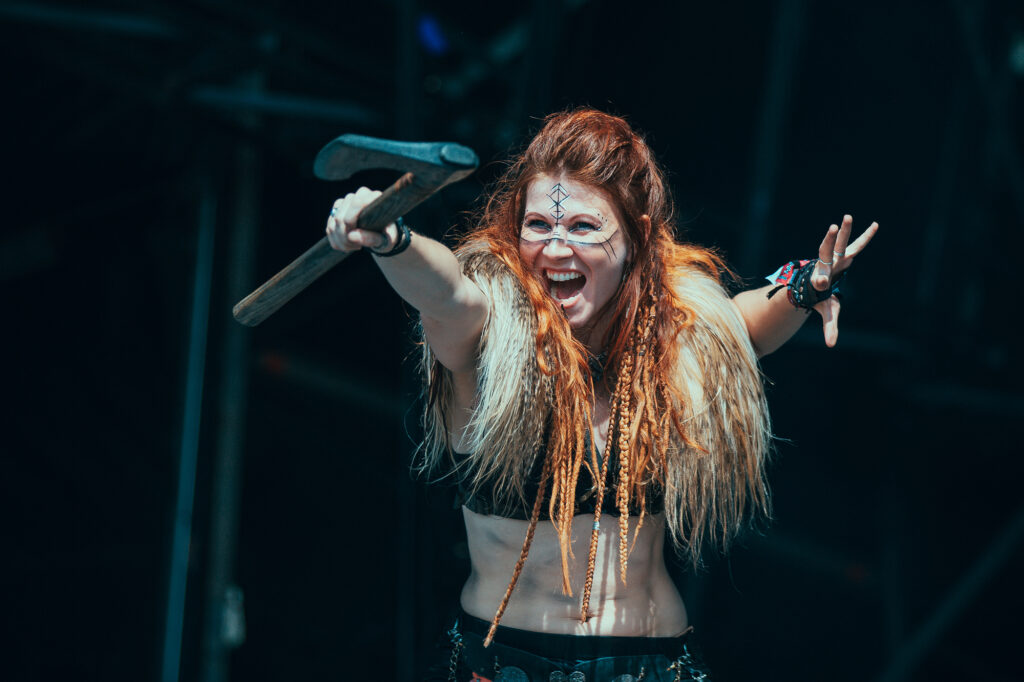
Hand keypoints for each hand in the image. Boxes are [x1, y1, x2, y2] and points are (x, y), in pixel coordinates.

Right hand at [325, 187, 399, 252]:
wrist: (382, 235)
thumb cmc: (388, 235)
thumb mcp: (386, 239)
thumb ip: (372, 238)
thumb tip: (351, 236)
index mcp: (373, 197)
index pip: (357, 203)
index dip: (352, 221)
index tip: (359, 239)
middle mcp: (356, 196)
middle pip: (341, 217)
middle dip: (346, 237)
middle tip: (359, 247)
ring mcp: (343, 203)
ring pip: (333, 224)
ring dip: (342, 242)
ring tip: (356, 246)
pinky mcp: (335, 212)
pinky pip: (329, 229)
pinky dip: (337, 242)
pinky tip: (349, 245)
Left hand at [810, 214, 878, 346]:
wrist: (813, 285)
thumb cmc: (820, 299)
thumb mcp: (826, 312)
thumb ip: (829, 326)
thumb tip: (831, 345)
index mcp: (821, 280)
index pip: (820, 279)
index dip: (821, 280)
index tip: (820, 282)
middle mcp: (827, 266)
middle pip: (827, 251)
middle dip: (830, 241)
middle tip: (833, 227)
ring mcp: (835, 259)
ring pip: (840, 243)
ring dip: (845, 231)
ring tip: (847, 217)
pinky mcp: (843, 255)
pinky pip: (855, 245)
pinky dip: (865, 237)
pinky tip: (876, 225)